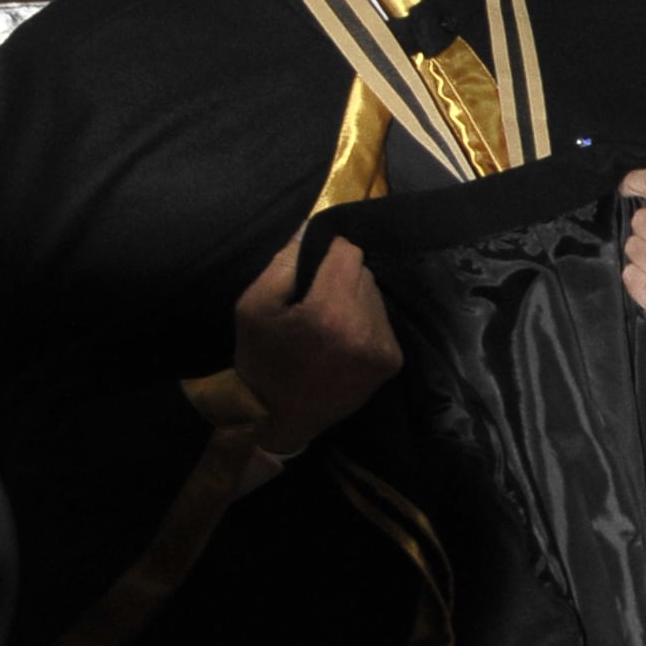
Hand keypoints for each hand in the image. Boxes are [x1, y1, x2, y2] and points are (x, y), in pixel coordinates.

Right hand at [231, 227, 399, 457]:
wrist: (277, 418)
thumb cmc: (260, 359)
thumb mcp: (254, 305)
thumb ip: (284, 262)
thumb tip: (311, 227)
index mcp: (330, 312)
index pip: (349, 252)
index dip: (328, 253)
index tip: (311, 267)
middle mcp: (365, 328)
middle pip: (363, 272)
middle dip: (339, 278)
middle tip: (313, 302)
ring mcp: (383, 347)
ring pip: (374, 295)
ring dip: (353, 300)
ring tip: (326, 323)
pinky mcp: (391, 362)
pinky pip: (382, 320)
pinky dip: (363, 322)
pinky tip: (340, 340)